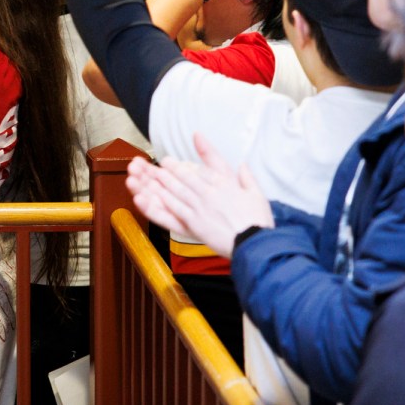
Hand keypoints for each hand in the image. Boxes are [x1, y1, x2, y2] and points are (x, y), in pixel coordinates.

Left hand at [124, 134, 273, 257]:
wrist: (255, 243)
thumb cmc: (258, 221)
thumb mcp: (257, 194)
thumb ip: (247, 176)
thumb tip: (243, 163)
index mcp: (223, 184)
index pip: (197, 170)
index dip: (180, 165)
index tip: (169, 161)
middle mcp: (208, 193)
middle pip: (182, 178)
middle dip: (165, 170)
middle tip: (152, 165)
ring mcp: (199, 208)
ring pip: (174, 191)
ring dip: (158, 182)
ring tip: (146, 176)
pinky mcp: (193, 224)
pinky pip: (172, 211)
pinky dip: (158, 203)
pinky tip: (145, 198)